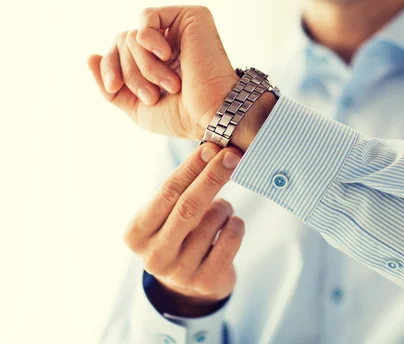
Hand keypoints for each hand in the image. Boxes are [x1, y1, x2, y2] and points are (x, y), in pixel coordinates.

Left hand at [88, 6, 239, 139]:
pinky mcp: (191, 17)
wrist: (211, 115)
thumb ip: (111, 86)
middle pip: (123, 43)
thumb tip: (91, 56)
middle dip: (130, 73)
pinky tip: (168, 55)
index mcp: (157, 62)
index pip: (118, 52)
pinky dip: (149, 39)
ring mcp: (180, 29)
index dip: (109, 68)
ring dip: (144, 66)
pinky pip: (149, 17)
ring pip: (133, 34)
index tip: (115, 88)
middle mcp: (168, 43)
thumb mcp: (136, 108)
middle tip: (152, 96)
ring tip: (169, 85)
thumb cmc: (181, 116)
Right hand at [124, 142, 243, 316]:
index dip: (191, 168)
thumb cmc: (179, 235)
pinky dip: (236, 224)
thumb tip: (214, 150)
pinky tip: (231, 225)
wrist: (189, 286)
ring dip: (224, 206)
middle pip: (188, 207)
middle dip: (212, 177)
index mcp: (137, 234)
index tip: (210, 148)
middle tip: (232, 155)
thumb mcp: (169, 214)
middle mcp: (154, 255)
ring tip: (221, 210)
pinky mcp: (205, 282)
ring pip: (212, 221)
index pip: (166, 192)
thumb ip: (183, 188)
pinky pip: (230, 239)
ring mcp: (180, 272)